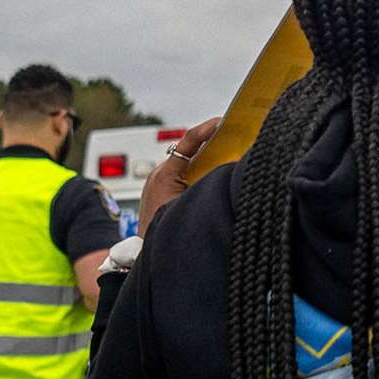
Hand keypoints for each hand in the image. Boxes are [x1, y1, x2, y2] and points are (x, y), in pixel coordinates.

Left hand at [138, 116, 222, 235]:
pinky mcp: (158, 191)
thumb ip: (210, 184)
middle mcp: (157, 175)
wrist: (147, 256)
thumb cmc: (168, 232)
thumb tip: (228, 168)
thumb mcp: (194, 205)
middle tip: (230, 135)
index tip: (222, 122)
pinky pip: (179, 174)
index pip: (187, 143)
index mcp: (164, 175)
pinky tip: (208, 177)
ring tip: (223, 155)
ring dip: (203, 160)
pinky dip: (194, 172)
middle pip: (188, 152)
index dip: (207, 130)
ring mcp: (155, 183)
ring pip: (184, 164)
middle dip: (209, 143)